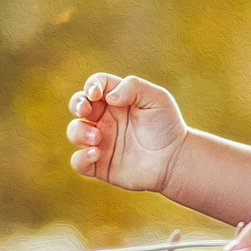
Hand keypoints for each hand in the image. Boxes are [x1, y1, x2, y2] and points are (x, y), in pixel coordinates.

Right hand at [66, 73, 187, 192]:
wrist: (175, 159)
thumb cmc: (167, 126)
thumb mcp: (157, 98)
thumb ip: (134, 87)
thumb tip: (109, 96)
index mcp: (116, 100)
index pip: (95, 85)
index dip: (91, 85)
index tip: (96, 93)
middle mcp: (105, 119)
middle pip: (78, 105)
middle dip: (76, 104)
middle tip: (86, 110)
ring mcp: (100, 142)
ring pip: (74, 131)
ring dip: (80, 132)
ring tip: (98, 137)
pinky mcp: (99, 165)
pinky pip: (78, 162)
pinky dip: (80, 157)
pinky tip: (96, 154)